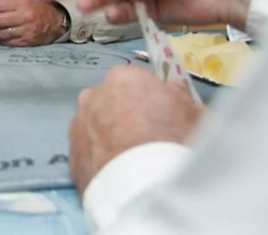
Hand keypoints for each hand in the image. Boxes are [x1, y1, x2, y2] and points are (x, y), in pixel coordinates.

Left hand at [0, 0, 63, 45]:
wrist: (55, 21)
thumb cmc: (35, 9)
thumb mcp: (22, 1)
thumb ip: (5, 5)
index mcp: (22, 3)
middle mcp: (25, 16)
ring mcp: (26, 30)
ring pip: (0, 33)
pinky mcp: (27, 41)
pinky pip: (8, 42)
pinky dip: (0, 39)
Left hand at [69, 65, 202, 196]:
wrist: (145, 188)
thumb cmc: (174, 145)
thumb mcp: (196, 115)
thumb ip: (181, 95)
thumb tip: (173, 88)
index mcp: (123, 79)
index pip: (136, 81)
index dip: (151, 98)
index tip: (161, 115)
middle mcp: (93, 96)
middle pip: (112, 101)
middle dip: (126, 115)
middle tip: (146, 138)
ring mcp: (78, 125)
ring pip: (96, 126)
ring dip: (110, 136)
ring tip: (132, 160)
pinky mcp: (71, 155)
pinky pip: (89, 152)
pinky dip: (100, 158)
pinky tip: (118, 173)